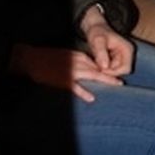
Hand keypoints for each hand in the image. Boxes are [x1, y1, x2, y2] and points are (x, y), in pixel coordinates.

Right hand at [12, 19, 133, 103]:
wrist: (33, 59)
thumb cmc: (50, 58)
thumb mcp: (68, 56)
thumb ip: (80, 62)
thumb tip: (91, 70)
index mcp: (80, 56)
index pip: (97, 64)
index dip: (107, 71)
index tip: (116, 76)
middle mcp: (79, 62)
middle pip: (98, 69)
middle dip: (110, 76)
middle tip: (121, 82)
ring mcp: (71, 71)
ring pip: (92, 76)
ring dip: (104, 81)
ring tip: (116, 85)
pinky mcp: (63, 80)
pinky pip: (75, 87)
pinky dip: (83, 92)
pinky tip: (92, 98)